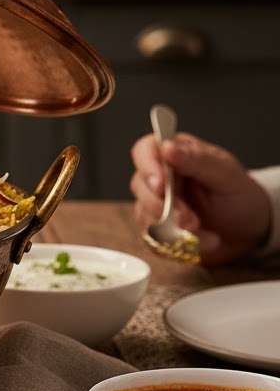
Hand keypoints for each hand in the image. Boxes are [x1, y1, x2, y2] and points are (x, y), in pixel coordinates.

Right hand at [130, 132, 271, 265]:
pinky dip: (177, 243)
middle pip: (140, 185)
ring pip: (143, 213)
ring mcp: (156, 203)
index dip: (147, 167)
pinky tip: (202, 240)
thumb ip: (197, 160)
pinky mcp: (156, 228)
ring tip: (202, 231)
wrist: (249, 230)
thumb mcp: (226, 175)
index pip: (145, 151)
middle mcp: (160, 176)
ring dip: (172, 227)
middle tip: (189, 219)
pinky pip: (152, 238)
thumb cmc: (240, 196)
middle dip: (164, 206)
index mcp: (175, 153)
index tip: (161, 186)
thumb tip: (167, 147)